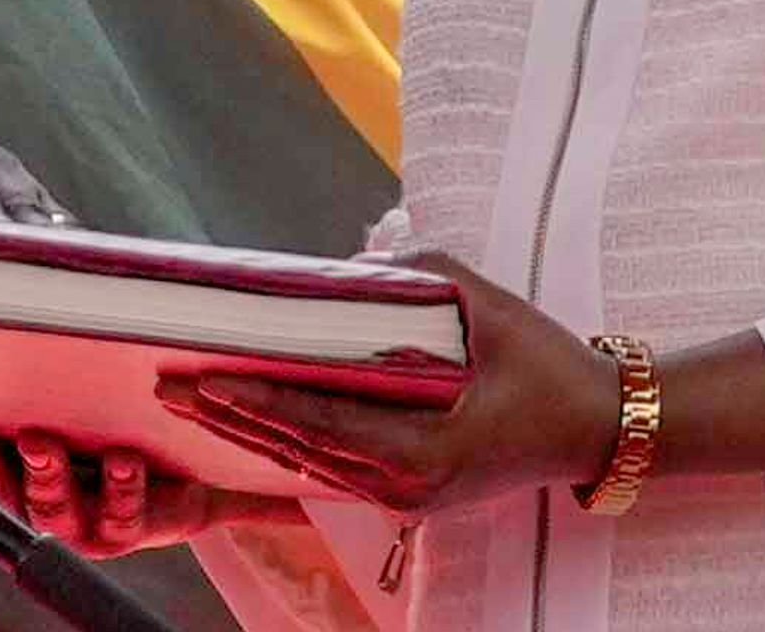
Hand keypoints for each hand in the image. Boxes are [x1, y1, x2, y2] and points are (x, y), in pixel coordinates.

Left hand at [0, 421, 299, 558]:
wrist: (130, 474)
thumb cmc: (174, 472)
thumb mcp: (215, 483)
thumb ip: (259, 492)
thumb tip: (322, 492)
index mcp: (130, 519)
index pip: (127, 512)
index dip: (123, 492)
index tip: (127, 461)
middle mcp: (81, 518)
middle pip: (62, 506)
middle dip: (51, 475)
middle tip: (43, 441)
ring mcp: (39, 502)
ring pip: (15, 493)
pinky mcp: (5, 481)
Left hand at [160, 251, 623, 516]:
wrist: (598, 426)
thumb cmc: (547, 363)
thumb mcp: (487, 305)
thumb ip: (415, 277)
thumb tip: (346, 266)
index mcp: (430, 448)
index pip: (324, 423)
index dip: (260, 401)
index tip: (206, 379)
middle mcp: (412, 485)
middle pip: (301, 449)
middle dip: (231, 417)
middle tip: (166, 386)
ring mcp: (411, 497)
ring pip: (310, 465)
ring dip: (248, 432)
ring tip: (186, 402)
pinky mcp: (411, 493)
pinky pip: (334, 469)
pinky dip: (285, 442)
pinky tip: (241, 421)